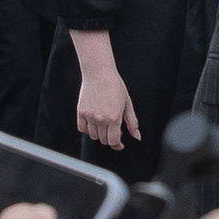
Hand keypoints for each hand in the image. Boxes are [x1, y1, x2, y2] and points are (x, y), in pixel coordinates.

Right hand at [71, 34, 140, 153]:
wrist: (99, 73)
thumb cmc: (115, 85)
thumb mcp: (127, 104)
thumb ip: (132, 122)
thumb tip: (137, 136)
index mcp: (114, 118)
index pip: (113, 141)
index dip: (117, 145)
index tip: (119, 144)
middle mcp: (100, 119)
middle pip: (103, 140)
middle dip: (110, 138)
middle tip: (114, 130)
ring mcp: (89, 116)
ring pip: (93, 136)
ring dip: (99, 134)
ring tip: (104, 124)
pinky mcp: (81, 112)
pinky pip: (82, 129)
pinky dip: (88, 129)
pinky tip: (94, 122)